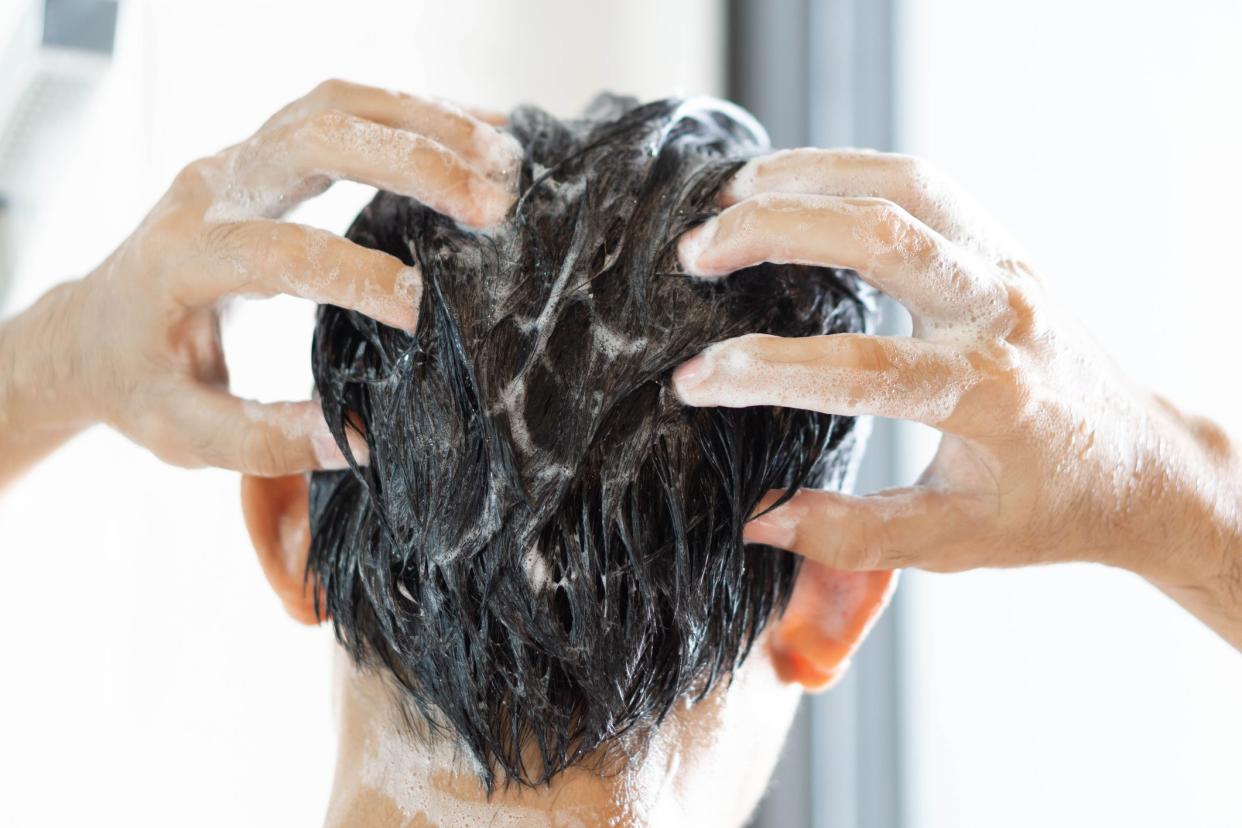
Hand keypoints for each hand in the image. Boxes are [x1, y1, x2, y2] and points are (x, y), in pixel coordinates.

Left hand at [0, 80, 519, 481]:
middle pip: (313, 140)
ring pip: (334, 106)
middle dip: (411, 163)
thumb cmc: (141, 383)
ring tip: (505, 160)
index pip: (277, 251)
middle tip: (492, 206)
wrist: (93, 327)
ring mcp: (237, 161)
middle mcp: (209, 191)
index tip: (422, 311)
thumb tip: (356, 438)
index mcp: (180, 261)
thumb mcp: (185, 433)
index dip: (354, 275)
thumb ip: (265, 440)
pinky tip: (476, 134)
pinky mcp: (264, 153)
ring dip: (425, 123)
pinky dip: (412, 113)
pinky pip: (341, 109)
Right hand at [672, 148, 1241, 647]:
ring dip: (810, 177)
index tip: (695, 381)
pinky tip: (795, 184)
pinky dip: (852, 170)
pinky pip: (926, 185)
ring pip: (906, 187)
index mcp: (991, 396)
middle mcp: (1003, 317)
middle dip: (775, 232)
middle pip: (884, 238)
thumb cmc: (1047, 509)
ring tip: (729, 194)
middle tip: (696, 251)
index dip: (765, 372)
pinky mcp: (1002, 248)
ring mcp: (1007, 269)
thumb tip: (758, 519)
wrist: (1138, 463)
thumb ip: (854, 535)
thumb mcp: (953, 539)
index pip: (860, 370)